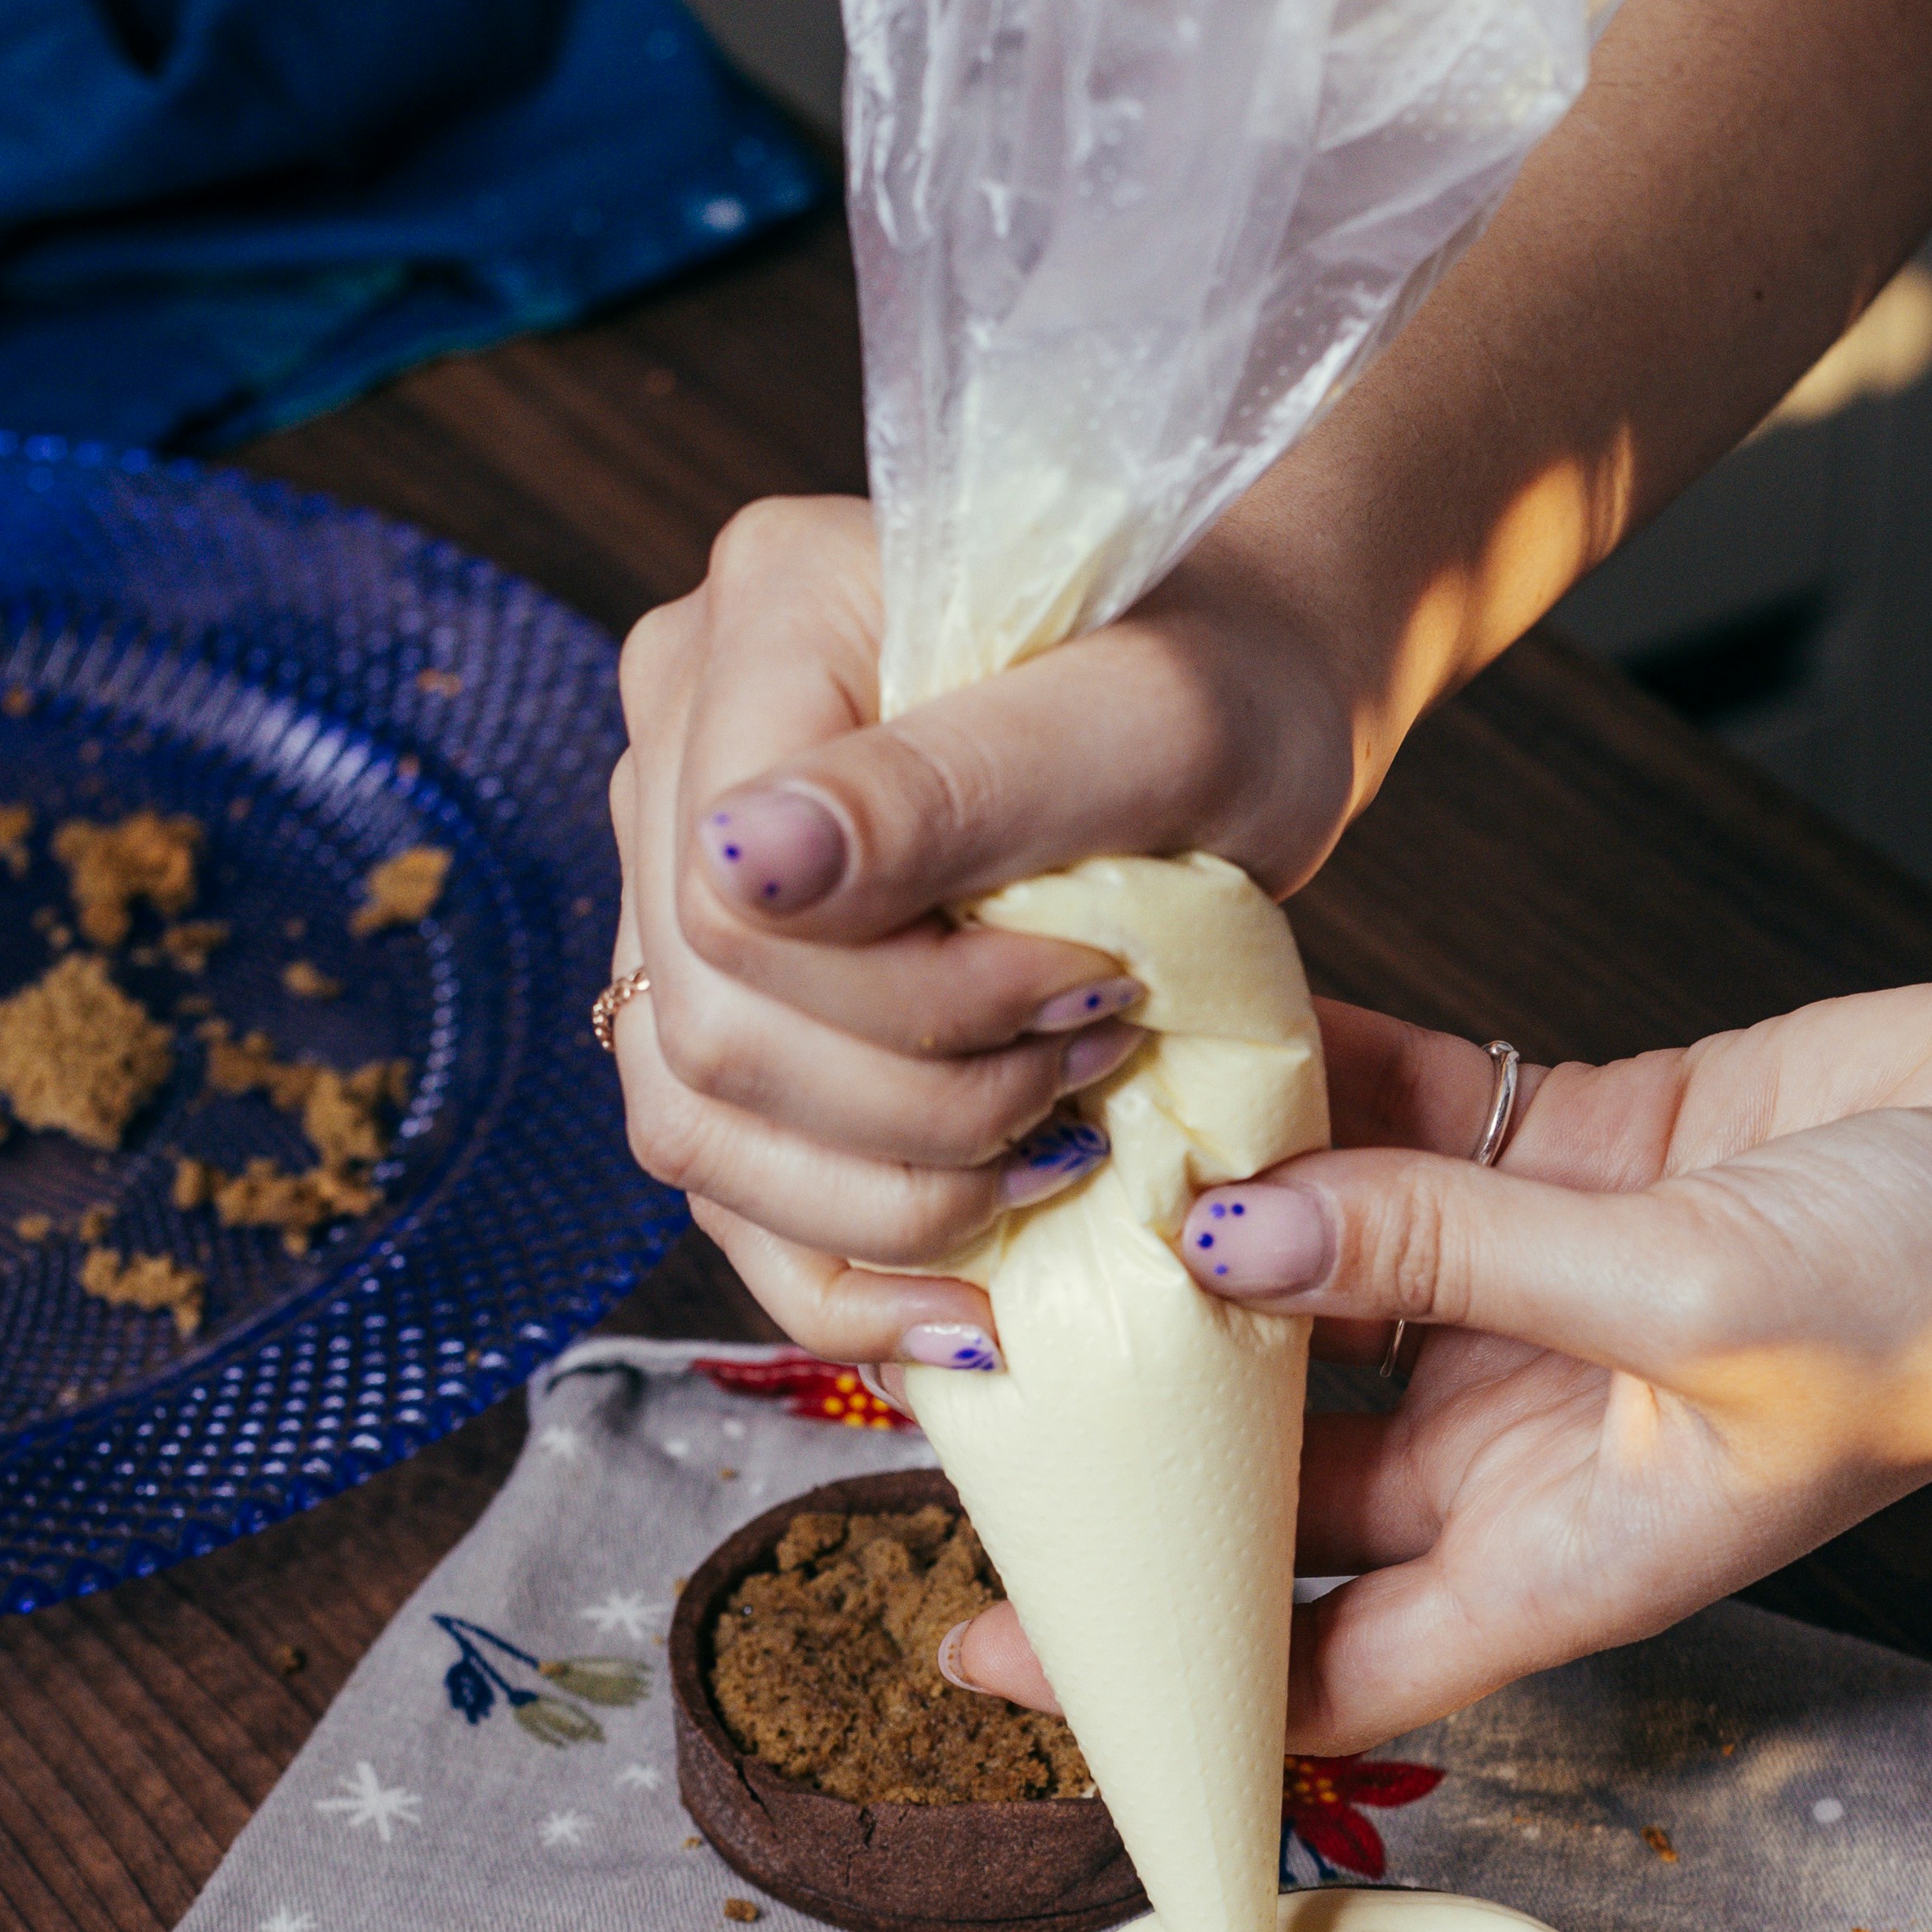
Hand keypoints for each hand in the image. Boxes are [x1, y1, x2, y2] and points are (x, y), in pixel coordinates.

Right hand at [602, 494, 1356, 1361]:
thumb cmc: (1232, 684)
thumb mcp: (1151, 724)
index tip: (1099, 991)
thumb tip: (739, 866)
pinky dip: (847, 1266)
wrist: (1253, 693)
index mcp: (763, 615)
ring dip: (884, 1198)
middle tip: (1095, 1070)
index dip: (908, 1004)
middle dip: (918, 1105)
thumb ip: (951, 788)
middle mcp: (681, 743)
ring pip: (694, 1121)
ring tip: (1052, 1169)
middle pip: (708, 1026)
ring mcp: (678, 874)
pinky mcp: (727, 989)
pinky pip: (726, 1174)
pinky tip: (964, 1315)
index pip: (732, 902)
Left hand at [951, 983, 1931, 1745]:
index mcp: (1555, 1553)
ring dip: (1192, 1230)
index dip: (1148, 1669)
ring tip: (1027, 1167)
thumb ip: (1455, 1257)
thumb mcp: (1700, 1303)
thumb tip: (1228, 1225)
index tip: (974, 1647)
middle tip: (946, 1353)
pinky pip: (1394, 1134)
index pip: (1309, 1658)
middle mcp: (1523, 1445)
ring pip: (1311, 1277)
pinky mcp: (1579, 1164)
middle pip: (1272, 1468)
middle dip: (1128, 1427)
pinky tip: (1178, 1027)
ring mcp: (1544, 1298)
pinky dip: (1298, 1092)